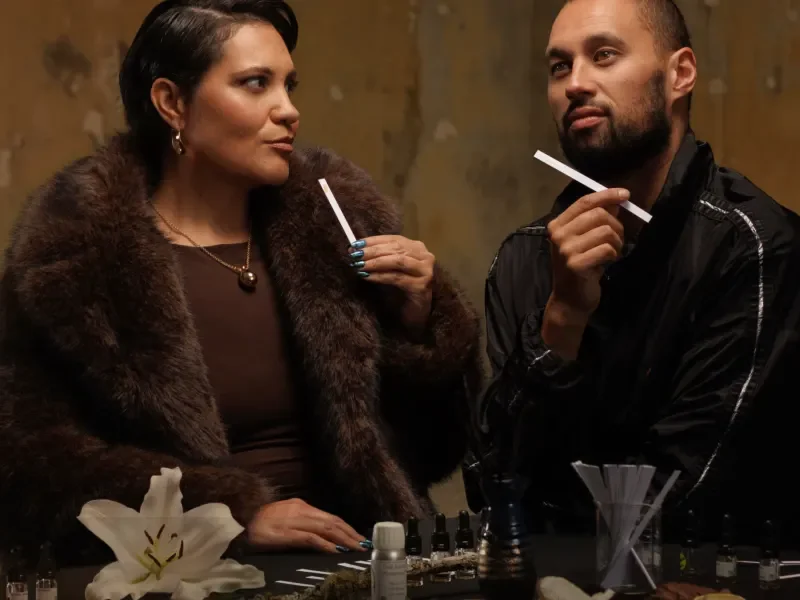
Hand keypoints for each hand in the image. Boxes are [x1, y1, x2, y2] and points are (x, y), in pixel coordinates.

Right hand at [246, 498, 367, 552]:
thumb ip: (302, 523)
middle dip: (350, 533)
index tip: (359, 537)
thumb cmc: (259, 523)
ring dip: (343, 539)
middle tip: (364, 544)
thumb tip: (322, 535)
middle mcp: (300, 510)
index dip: (347, 527)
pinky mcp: (286, 533)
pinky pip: (310, 538)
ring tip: (356, 548)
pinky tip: (335, 551)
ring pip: (326, 528)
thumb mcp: (284, 519)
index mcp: (301, 506)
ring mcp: (294, 521)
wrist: (237, 521)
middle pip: (332, 521)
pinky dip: (325, 544)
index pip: (330, 517)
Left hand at [349, 235, 434, 335]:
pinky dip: (380, 276)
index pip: (393, 239)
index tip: (356, 244)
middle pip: (396, 248)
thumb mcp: (390, 269)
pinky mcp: (421, 285)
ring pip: (398, 261)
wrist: (416, 313)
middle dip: (373, 251)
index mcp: (417, 248)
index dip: (374, 241)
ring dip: (376, 262)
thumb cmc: (401, 290)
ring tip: (360, 265)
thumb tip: (357, 250)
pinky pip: (397, 278)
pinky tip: (368, 276)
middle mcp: (425, 256)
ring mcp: (425, 270)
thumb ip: (381, 257)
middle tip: (355, 255)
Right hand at [546, 188, 628, 316]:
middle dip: (616, 225)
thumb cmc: (580, 268)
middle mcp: (558, 235)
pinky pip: (607, 249)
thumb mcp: (584, 240)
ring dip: (617, 242)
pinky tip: (607, 262)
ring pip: (606, 231)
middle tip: (617, 239)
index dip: (607, 195)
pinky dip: (613, 255)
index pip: (584, 202)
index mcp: (557, 225)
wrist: (570, 300)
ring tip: (612, 253)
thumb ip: (596, 219)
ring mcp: (566, 250)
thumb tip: (616, 201)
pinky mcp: (576, 264)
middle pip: (598, 214)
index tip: (625, 195)